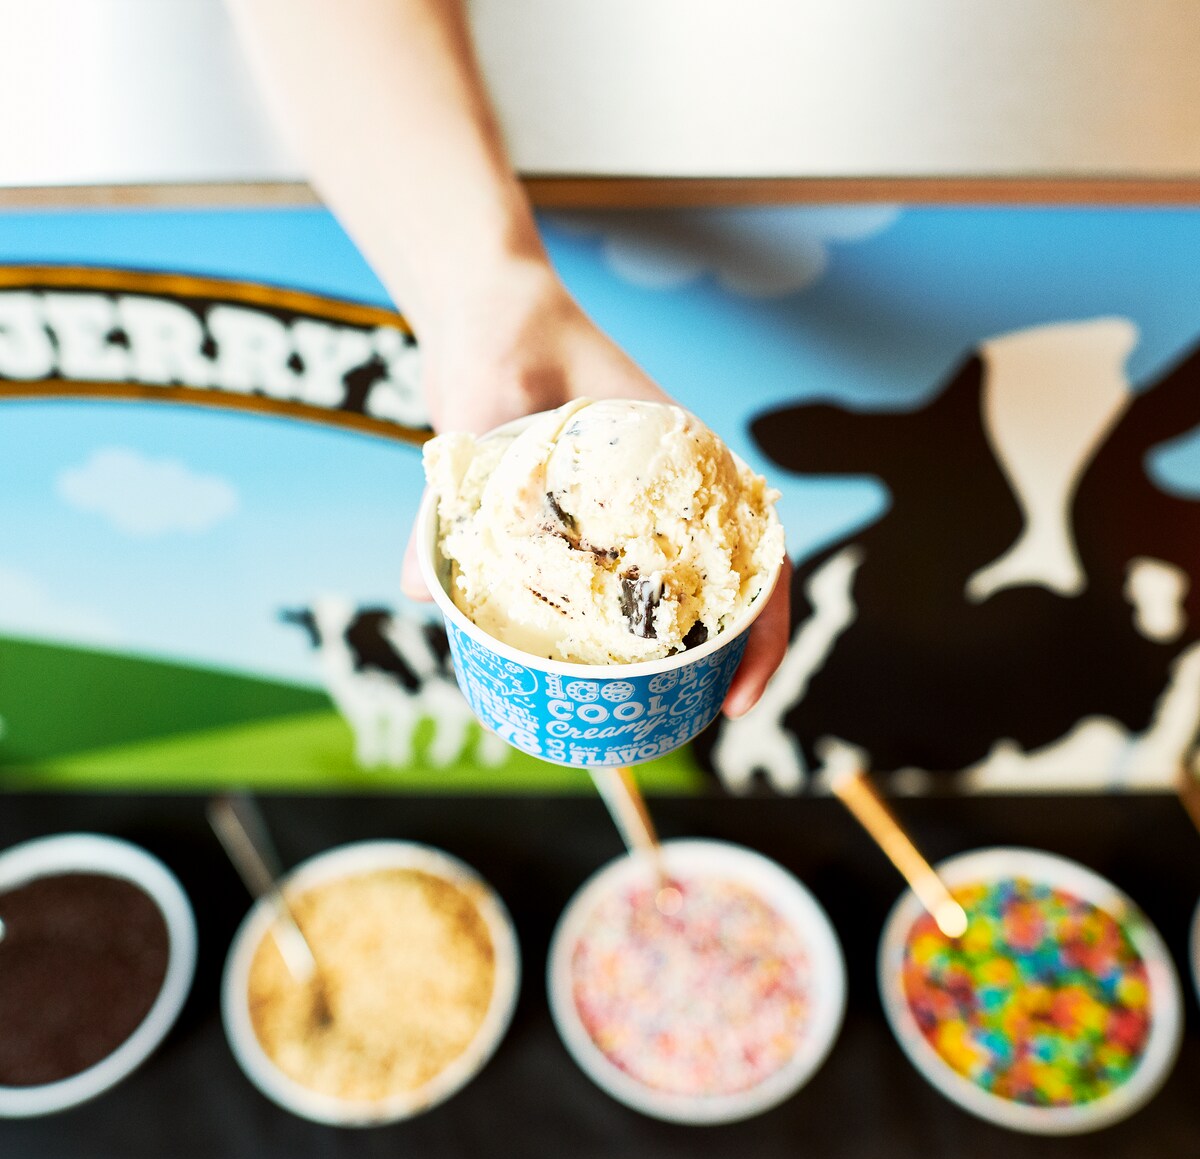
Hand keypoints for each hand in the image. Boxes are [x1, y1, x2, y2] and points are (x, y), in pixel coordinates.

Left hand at [402, 255, 791, 721]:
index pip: (761, 555)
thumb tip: (416, 590)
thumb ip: (454, 488)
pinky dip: (602, 630)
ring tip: (636, 712)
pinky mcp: (589, 520)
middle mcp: (671, 496)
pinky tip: (570, 666)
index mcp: (686, 464)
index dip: (766, 631)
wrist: (491, 310)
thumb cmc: (508, 337)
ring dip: (669, 656)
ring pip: (672, 596)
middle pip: (727, 593)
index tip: (738, 694)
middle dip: (725, 664)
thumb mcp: (484, 408)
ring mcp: (634, 511)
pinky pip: (611, 584)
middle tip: (683, 726)